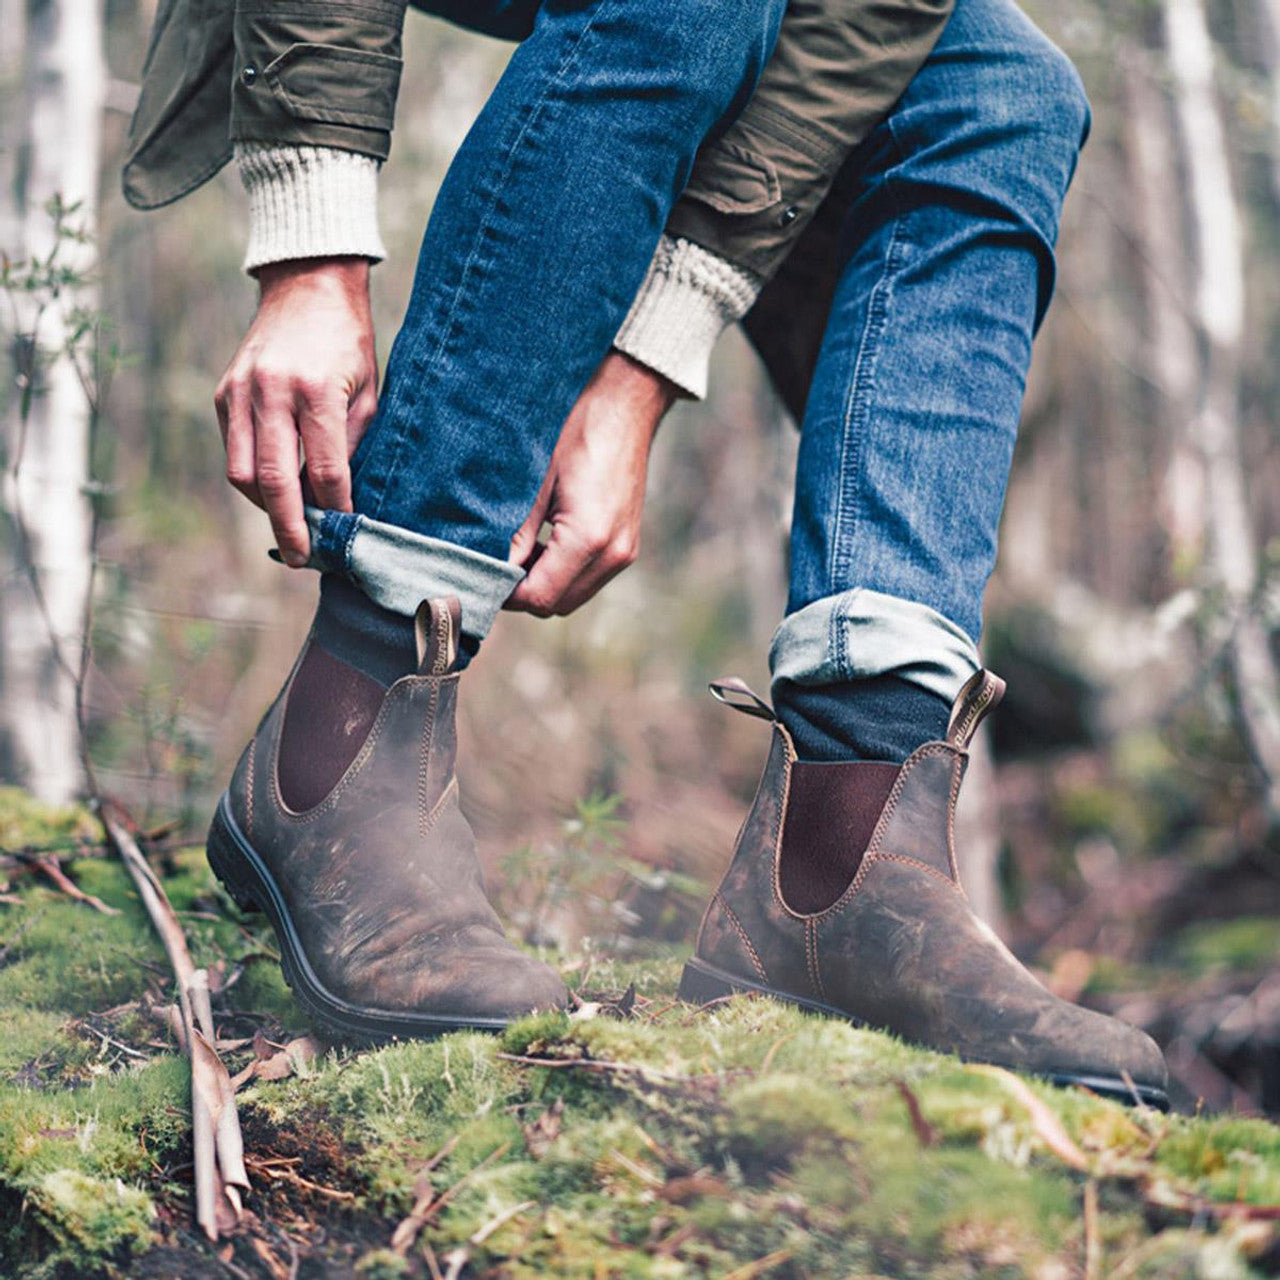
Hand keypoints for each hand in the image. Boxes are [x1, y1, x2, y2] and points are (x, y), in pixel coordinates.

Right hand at [214, 257, 377, 565]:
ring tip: (291, 527)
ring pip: (241, 473)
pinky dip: (252, 479)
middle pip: (273, 480)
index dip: (335, 508)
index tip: (344, 534)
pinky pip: (233, 451)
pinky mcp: (223, 393)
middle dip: (289, 526)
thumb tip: (342, 499)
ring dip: (266, 507)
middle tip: (303, 559)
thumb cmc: (349, 342)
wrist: (307, 285)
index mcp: (315, 391)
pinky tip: (276, 491)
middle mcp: (271, 392)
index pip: (325, 470)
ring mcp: (240, 392)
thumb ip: (354, 444)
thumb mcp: (368, 391)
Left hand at [507, 352, 677, 615]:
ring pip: (572, 595)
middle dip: (522, 593)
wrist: (625, 404)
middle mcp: (613, 554)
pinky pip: (588, 578)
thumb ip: (516, 532)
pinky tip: (544, 544)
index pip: (539, 596)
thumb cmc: (577, 429)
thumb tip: (493, 567)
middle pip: (556, 604)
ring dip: (543, 583)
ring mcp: (624, 552)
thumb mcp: (535, 480)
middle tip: (494, 564)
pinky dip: (562, 572)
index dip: (505, 592)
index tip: (481, 573)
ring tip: (518, 552)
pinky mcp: (627, 545)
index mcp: (589, 539)